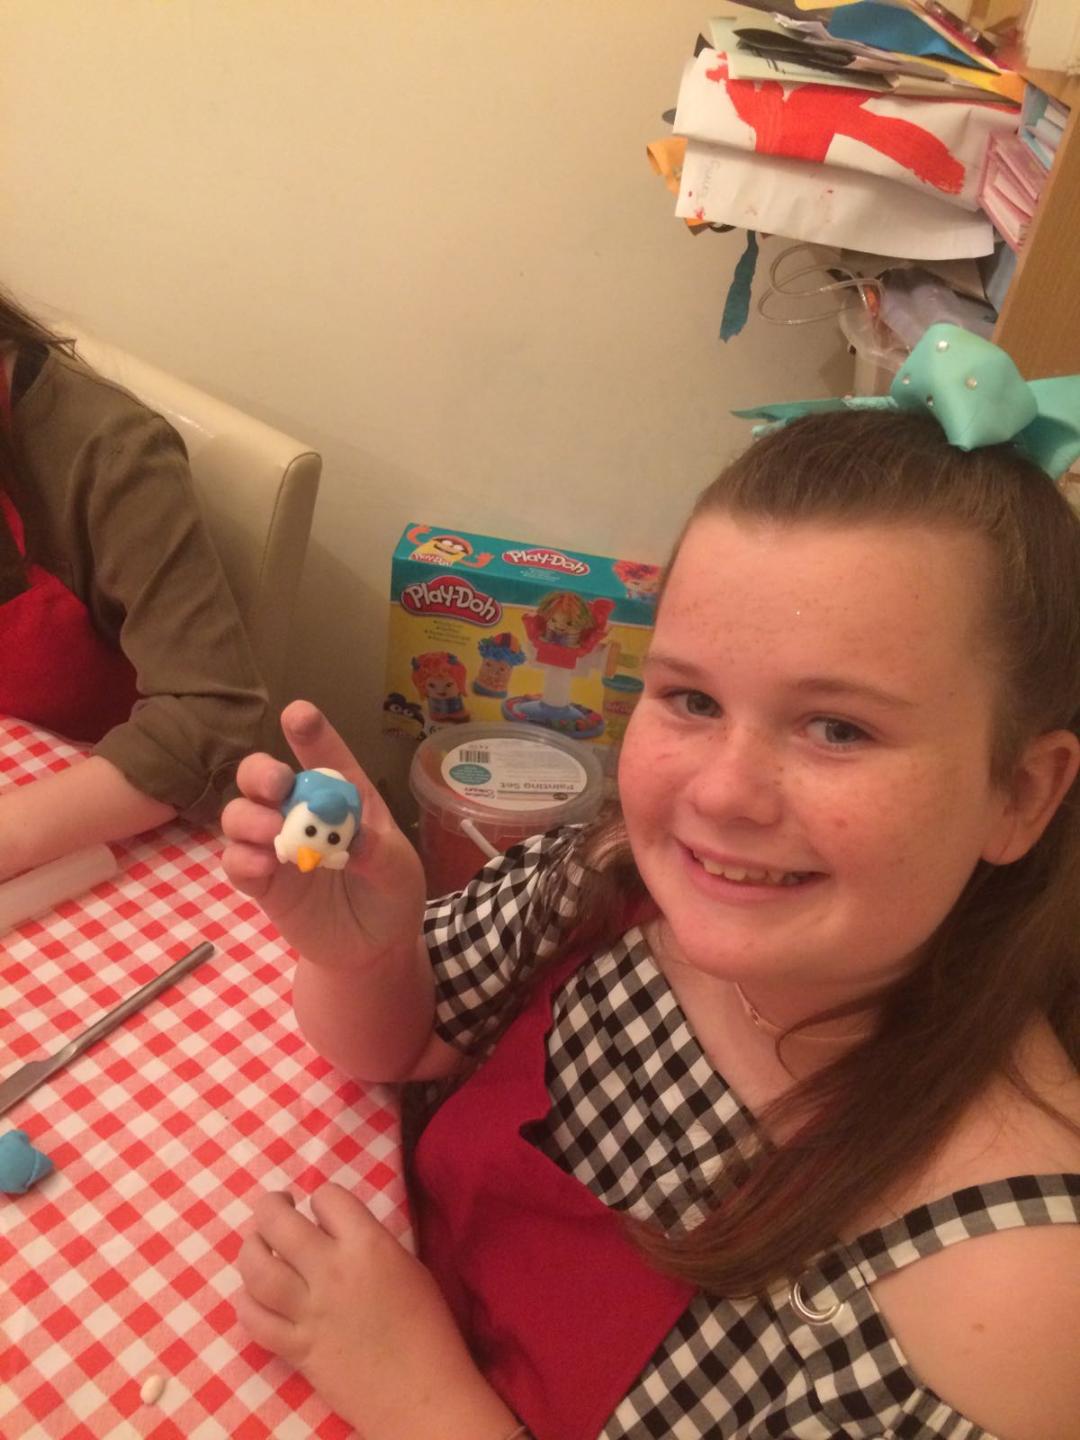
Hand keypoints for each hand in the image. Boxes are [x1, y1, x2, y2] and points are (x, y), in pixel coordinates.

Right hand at [222, 701, 425, 972]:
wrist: (372, 950)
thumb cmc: (391, 896)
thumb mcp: (399, 873)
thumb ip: (380, 854)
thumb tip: (357, 840)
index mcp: (343, 797)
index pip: (325, 757)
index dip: (310, 734)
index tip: (298, 715)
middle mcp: (302, 812)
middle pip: (263, 777)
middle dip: (262, 772)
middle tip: (277, 785)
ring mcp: (276, 845)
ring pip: (240, 814)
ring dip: (249, 817)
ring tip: (274, 834)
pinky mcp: (261, 882)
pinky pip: (236, 861)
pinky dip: (242, 859)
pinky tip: (263, 865)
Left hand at [235, 1185, 517, 1439]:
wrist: (422, 1393)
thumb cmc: (428, 1328)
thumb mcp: (407, 1267)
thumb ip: (369, 1243)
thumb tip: (335, 1231)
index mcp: (369, 1246)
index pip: (327, 1198)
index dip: (323, 1200)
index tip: (326, 1212)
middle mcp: (332, 1272)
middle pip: (278, 1223)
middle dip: (271, 1206)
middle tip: (277, 1207)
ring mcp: (309, 1313)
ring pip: (257, 1268)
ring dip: (251, 1248)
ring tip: (259, 1244)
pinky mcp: (295, 1349)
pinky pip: (255, 1319)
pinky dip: (247, 1301)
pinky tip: (256, 1294)